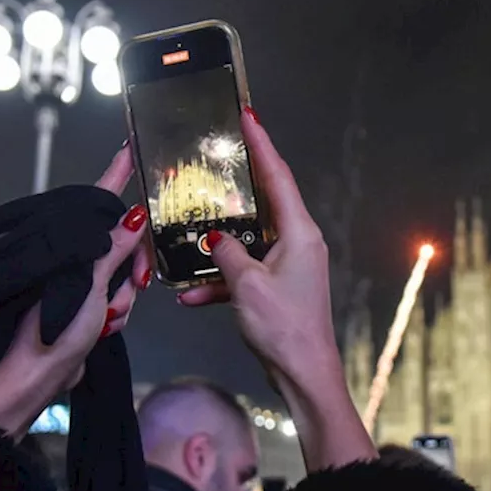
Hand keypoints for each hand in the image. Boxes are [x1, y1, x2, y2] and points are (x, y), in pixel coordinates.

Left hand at [0, 146, 153, 438]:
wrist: (31, 381)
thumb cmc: (52, 328)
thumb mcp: (89, 285)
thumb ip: (115, 249)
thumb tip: (136, 214)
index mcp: (67, 243)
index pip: (99, 200)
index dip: (117, 175)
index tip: (131, 147)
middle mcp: (73, 257)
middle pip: (122, 244)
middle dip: (132, 268)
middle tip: (136, 287)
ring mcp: (79, 283)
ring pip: (122, 277)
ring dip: (123, 299)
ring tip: (107, 319)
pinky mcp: (83, 308)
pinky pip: (115, 301)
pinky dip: (115, 315)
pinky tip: (104, 328)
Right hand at [179, 108, 375, 468]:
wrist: (303, 375)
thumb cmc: (284, 328)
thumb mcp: (247, 285)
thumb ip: (226, 253)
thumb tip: (212, 238)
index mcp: (300, 232)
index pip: (279, 177)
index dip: (262, 145)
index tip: (248, 116)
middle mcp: (298, 243)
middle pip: (263, 203)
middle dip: (235, 188)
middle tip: (212, 161)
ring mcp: (289, 266)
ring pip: (248, 242)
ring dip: (217, 247)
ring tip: (186, 235)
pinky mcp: (278, 289)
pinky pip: (244, 274)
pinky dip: (219, 282)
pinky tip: (189, 296)